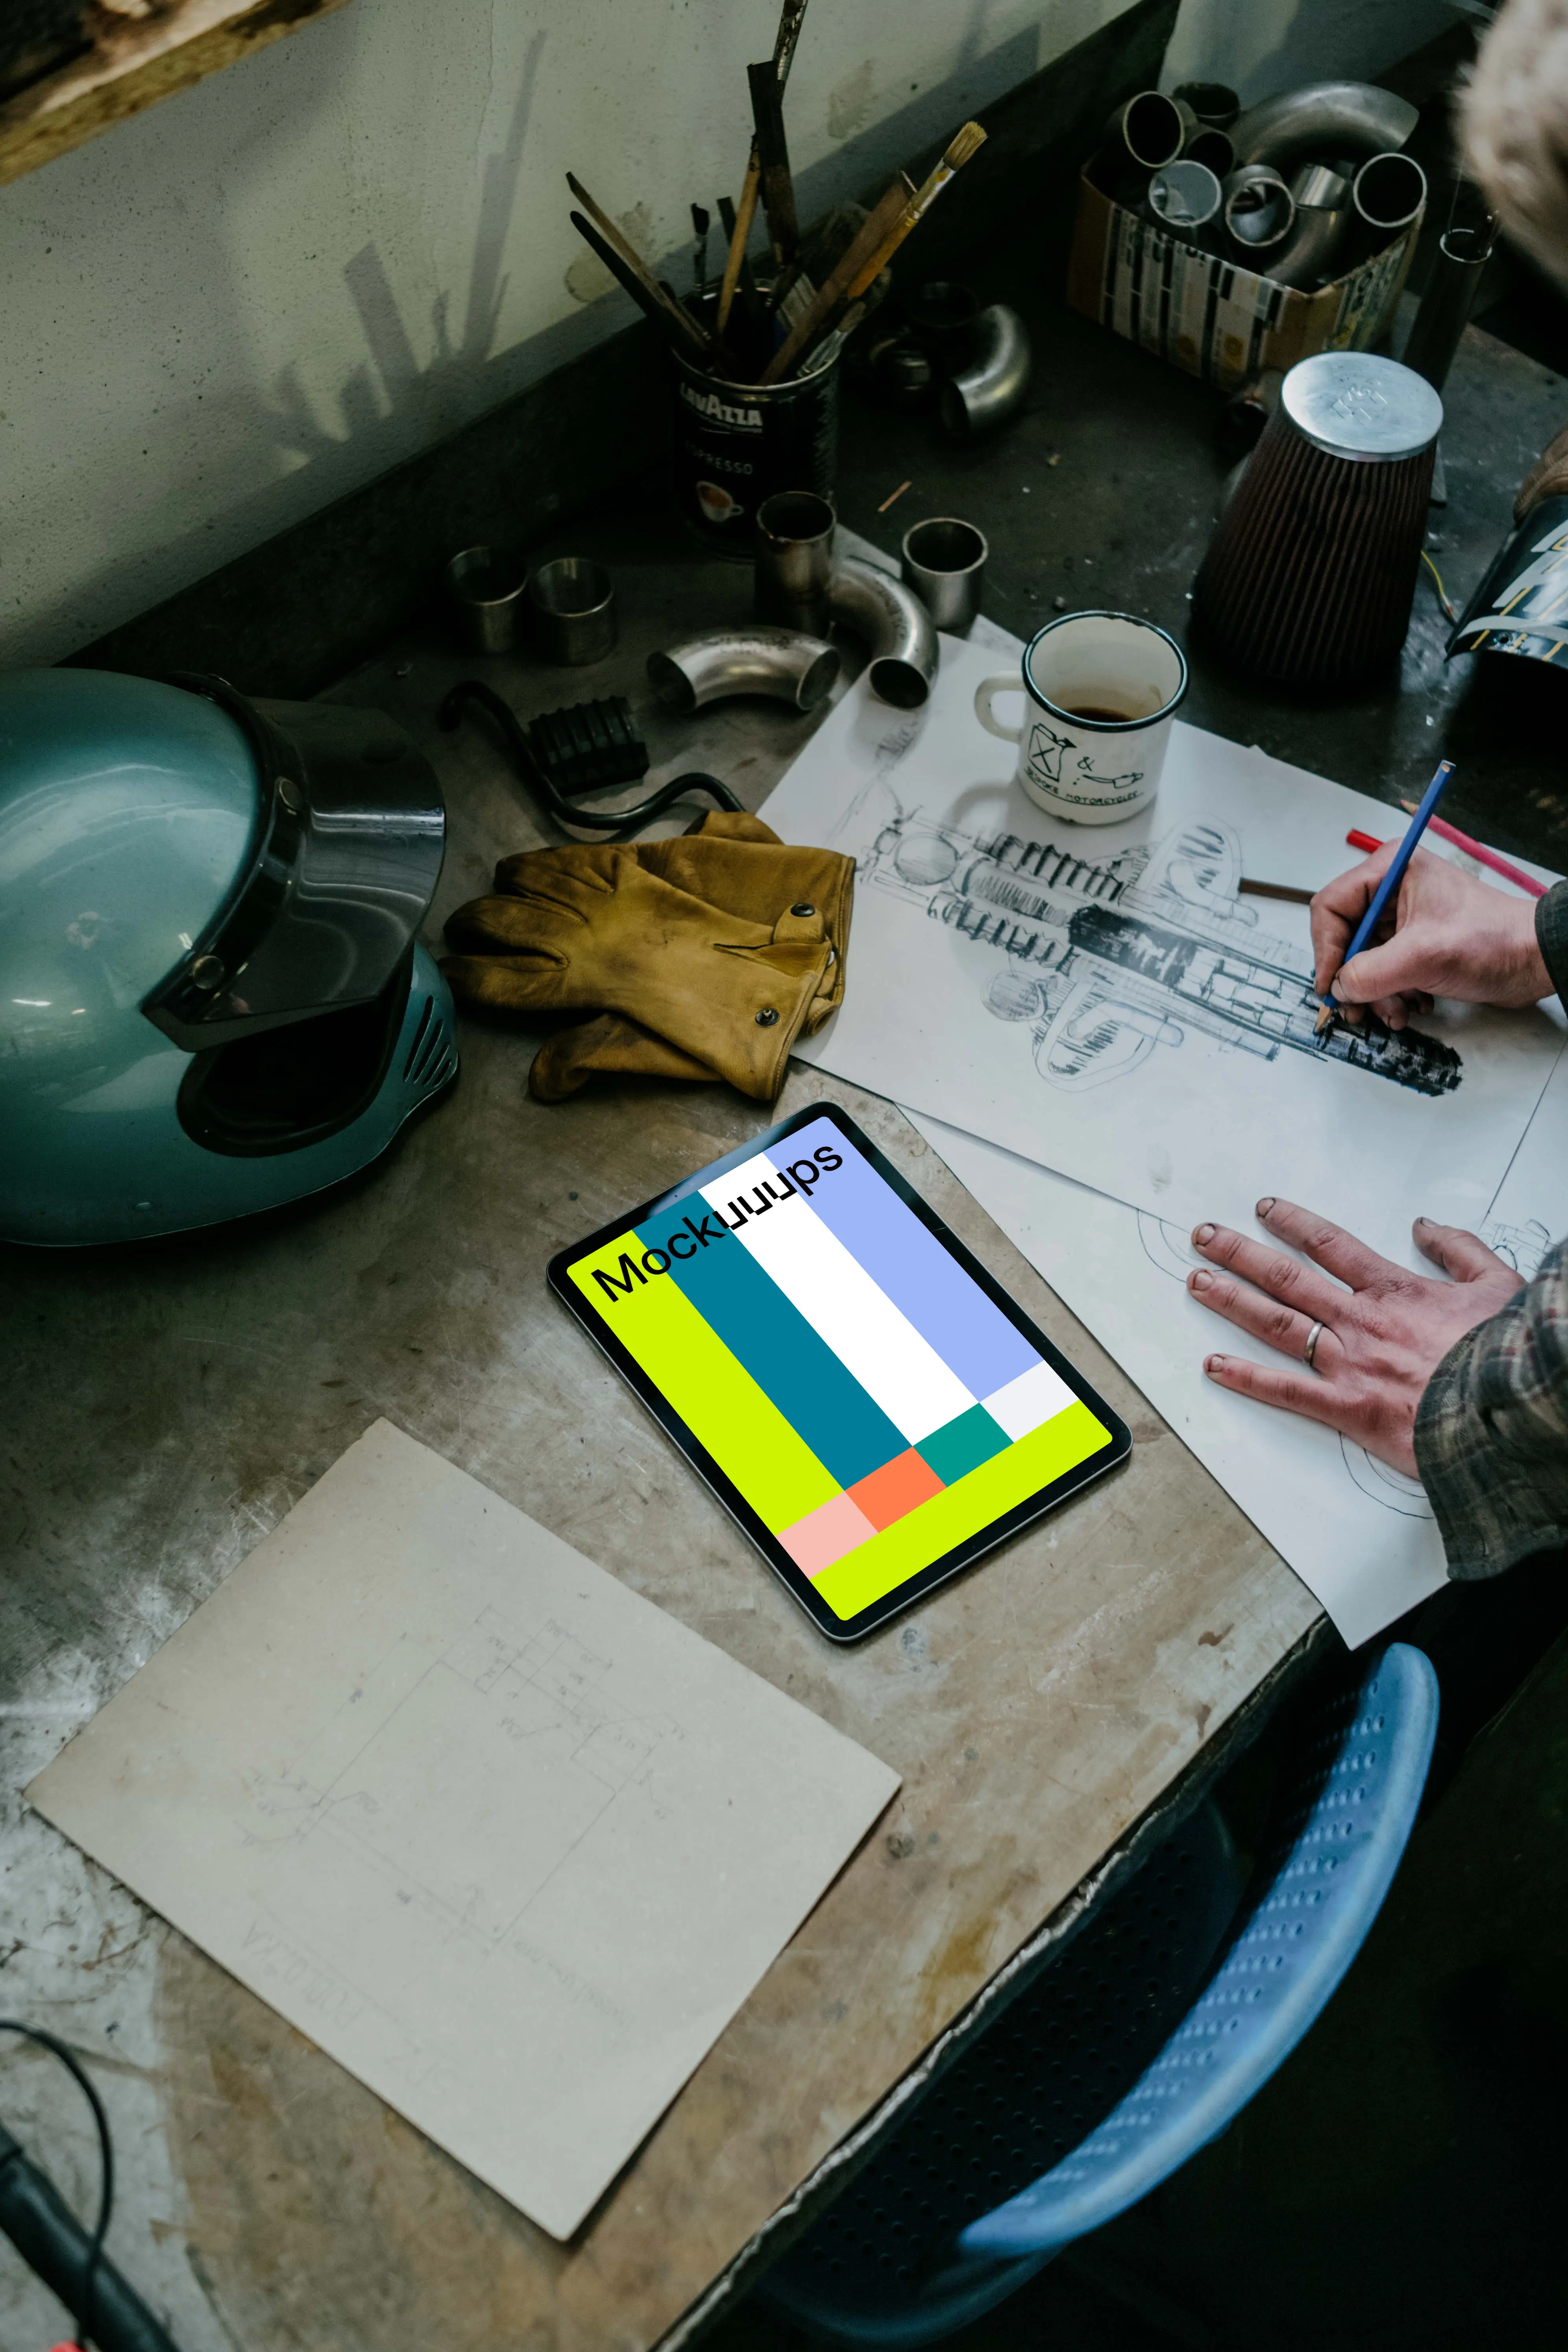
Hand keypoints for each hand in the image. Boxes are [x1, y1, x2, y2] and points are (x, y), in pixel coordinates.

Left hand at [1187, 1197, 1522, 1474]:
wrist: (1510, 1409)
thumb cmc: (1505, 1354)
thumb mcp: (1496, 1285)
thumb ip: (1459, 1251)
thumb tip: (1426, 1226)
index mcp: (1395, 1290)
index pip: (1331, 1245)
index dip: (1293, 1223)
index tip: (1265, 1209)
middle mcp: (1362, 1321)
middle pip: (1288, 1278)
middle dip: (1241, 1253)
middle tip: (1204, 1237)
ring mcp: (1351, 1364)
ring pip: (1278, 1324)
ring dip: (1232, 1300)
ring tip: (1196, 1281)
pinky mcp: (1348, 1408)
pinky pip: (1286, 1391)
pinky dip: (1246, 1378)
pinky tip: (1213, 1365)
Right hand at [1310, 843, 1549, 1028]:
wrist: (1535, 960)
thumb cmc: (1490, 942)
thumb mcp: (1422, 957)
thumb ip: (1370, 973)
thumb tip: (1338, 989)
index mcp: (1389, 871)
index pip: (1331, 907)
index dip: (1326, 949)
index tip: (1331, 985)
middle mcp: (1391, 890)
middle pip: (1344, 938)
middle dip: (1353, 978)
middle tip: (1357, 1011)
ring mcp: (1403, 917)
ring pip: (1362, 960)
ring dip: (1375, 993)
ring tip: (1396, 1014)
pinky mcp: (1414, 942)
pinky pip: (1383, 971)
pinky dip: (1392, 994)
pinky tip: (1413, 1006)